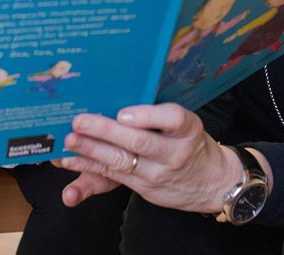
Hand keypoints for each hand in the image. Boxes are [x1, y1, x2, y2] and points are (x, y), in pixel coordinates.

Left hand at [56, 104, 240, 212]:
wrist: (212, 182)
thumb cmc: (191, 142)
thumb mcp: (187, 124)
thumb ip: (160, 114)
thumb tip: (122, 94)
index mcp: (188, 129)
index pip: (173, 118)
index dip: (147, 115)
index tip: (123, 113)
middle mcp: (176, 152)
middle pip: (140, 141)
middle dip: (106, 131)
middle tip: (80, 121)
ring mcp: (160, 174)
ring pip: (122, 161)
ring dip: (92, 150)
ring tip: (71, 139)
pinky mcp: (146, 189)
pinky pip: (115, 177)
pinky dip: (91, 167)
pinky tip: (74, 159)